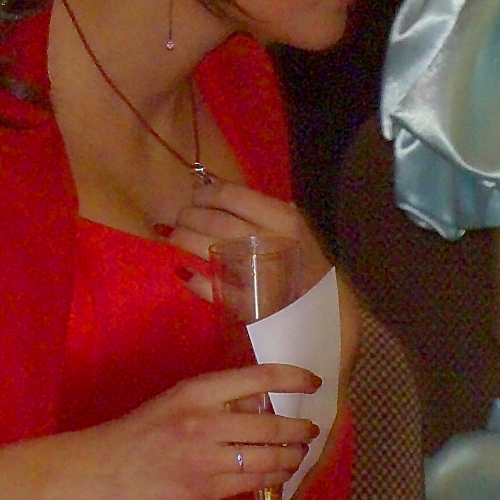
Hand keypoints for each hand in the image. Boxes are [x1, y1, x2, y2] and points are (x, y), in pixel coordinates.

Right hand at [51, 364, 321, 499]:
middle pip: (273, 423)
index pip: (260, 377)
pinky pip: (253, 484)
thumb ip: (214, 402)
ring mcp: (207, 458)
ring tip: (298, 456)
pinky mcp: (206, 490)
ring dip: (292, 457)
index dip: (295, 378)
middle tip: (310, 431)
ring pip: (269, 457)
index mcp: (197, 391)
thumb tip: (260, 405)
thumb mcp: (173, 402)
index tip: (314, 382)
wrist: (96, 471)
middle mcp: (206, 420)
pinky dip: (272, 480)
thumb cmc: (134, 434)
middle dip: (300, 429)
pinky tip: (278, 477)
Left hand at [168, 174, 321, 316]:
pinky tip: (183, 272)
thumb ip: (261, 211)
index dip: (205, 194)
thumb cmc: (305, 265)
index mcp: (282, 219)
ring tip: (173, 237)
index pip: (231, 195)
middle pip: (213, 220)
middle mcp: (267, 241)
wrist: (325, 311)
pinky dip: (194, 279)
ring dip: (182, 240)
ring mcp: (255, 273)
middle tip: (181, 218)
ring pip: (206, 248)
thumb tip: (214, 188)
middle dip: (189, 217)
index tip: (196, 197)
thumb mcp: (292, 229)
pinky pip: (211, 288)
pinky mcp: (246, 303)